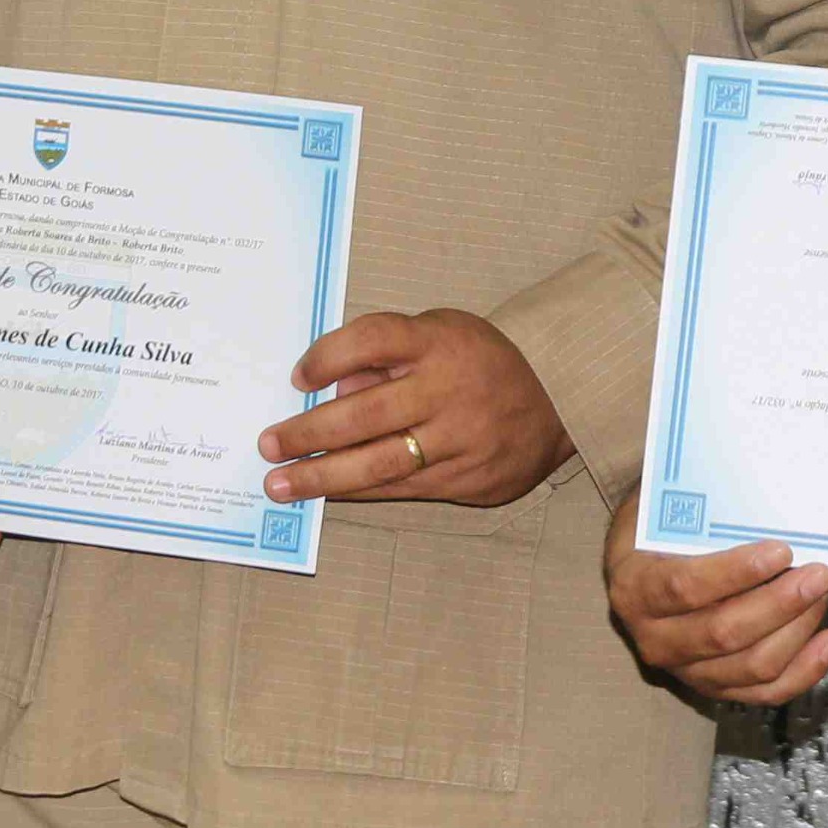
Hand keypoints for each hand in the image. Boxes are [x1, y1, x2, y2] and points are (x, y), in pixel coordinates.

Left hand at [254, 308, 570, 509]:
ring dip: (324, 476)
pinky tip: (328, 494)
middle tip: (268, 446)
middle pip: (366, 413)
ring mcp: (458, 440)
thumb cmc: (482, 360)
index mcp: (438, 343)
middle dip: (310, 433)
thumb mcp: (440, 333)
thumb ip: (387, 357)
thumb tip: (332, 388)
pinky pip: (402, 488)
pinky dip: (360, 492)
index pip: (373, 340)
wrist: (558, 400)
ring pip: (380, 463)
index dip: (329, 356)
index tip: (297, 376)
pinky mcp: (466, 479)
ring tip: (282, 485)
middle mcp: (447, 391)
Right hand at [604, 490, 827, 703]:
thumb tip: (760, 483)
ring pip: (752, 665)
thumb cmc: (657, 531)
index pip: (685, 586)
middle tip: (819, 573)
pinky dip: (804, 669)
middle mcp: (655, 638)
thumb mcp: (662, 507)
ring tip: (823, 593)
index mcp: (634, 588)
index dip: (735, 572)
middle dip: (781, 603)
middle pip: (724, 632)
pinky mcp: (715, 688)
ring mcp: (686, 670)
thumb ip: (698, 502)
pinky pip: (765, 691)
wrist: (639, 569)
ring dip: (797, 630)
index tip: (780, 552)